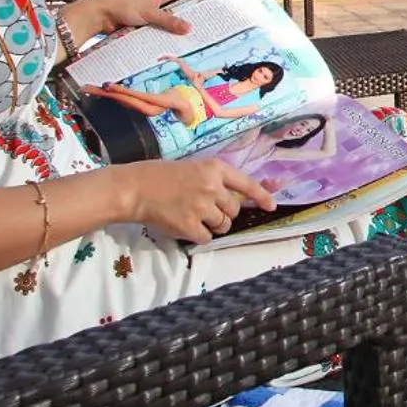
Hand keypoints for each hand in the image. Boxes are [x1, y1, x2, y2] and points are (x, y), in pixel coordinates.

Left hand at [65, 0, 192, 44]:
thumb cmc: (122, 5)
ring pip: (169, 22)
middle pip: (179, 10)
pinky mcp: (145, 23)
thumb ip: (169, 21)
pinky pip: (159, 29)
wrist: (100, 14)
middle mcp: (159, 0)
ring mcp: (152, 12)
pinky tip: (171, 43)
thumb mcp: (149, 13)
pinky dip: (164, 35)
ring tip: (189, 40)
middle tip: (203, 30)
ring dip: (175, 30)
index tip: (211, 11)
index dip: (199, 2)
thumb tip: (188, 27)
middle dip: (189, 20)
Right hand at [116, 158, 276, 242]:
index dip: (261, 197)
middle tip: (205, 209)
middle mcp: (213, 187)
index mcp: (214, 169)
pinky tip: (184, 225)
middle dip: (224, 214)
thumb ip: (214, 180)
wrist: (135, 188)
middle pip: (233, 211)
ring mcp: (202, 208)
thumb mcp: (193, 168)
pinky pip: (206, 237)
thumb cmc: (160, 175)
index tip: (271, 206)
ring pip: (223, 226)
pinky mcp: (190, 226)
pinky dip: (198, 235)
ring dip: (213, 226)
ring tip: (193, 216)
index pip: (246, 184)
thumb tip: (232, 199)